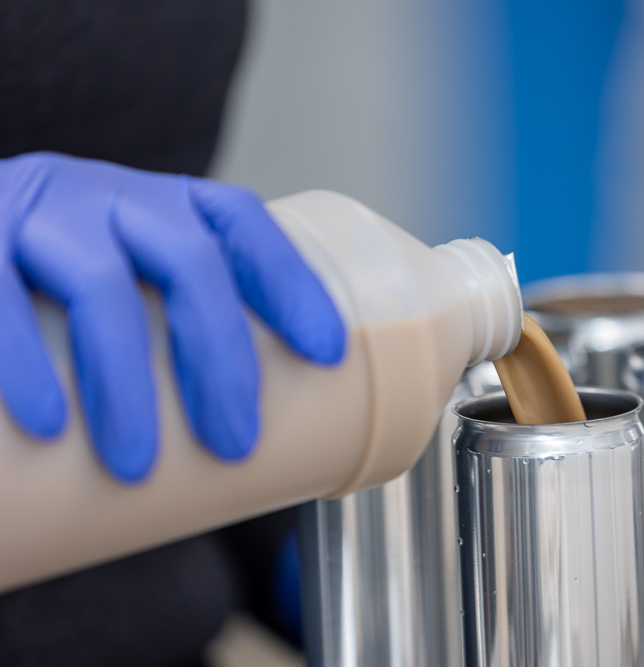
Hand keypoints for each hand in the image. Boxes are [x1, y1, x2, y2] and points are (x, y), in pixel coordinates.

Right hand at [0, 152, 345, 481]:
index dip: (290, 283)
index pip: (239, 224)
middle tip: (235, 443)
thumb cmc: (51, 290)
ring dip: (126, 383)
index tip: (328, 353)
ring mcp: (37, 209)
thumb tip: (237, 452)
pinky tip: (48, 423)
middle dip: (221, 358)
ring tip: (137, 464)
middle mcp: (105, 195)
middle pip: (189, 262)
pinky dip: (22, 363)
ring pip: (99, 286)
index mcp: (156, 205)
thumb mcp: (120, 284)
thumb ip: (168, 330)